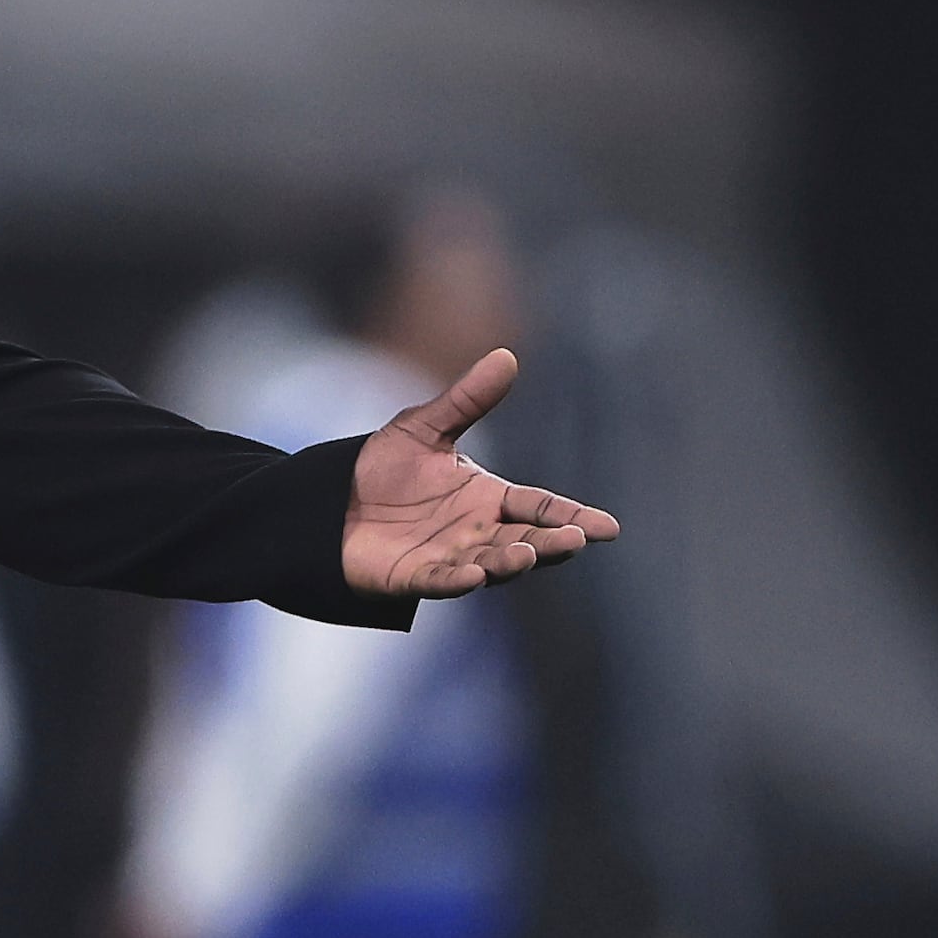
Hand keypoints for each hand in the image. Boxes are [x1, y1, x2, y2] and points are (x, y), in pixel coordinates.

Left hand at [339, 350, 613, 599]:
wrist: (329, 500)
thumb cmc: (381, 468)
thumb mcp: (425, 427)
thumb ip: (467, 400)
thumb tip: (506, 356)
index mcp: (488, 498)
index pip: (539, 507)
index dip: (572, 517)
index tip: (608, 528)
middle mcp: (476, 532)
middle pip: (525, 539)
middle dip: (551, 542)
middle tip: (577, 541)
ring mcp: (448, 557)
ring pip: (490, 564)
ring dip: (510, 562)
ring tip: (527, 553)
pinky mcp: (413, 576)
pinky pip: (440, 582)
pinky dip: (457, 581)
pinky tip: (474, 577)